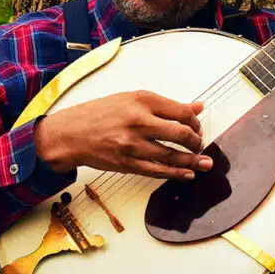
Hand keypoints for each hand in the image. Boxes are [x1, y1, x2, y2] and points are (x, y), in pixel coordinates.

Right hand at [34, 90, 209, 179]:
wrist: (70, 133)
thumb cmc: (99, 114)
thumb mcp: (132, 99)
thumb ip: (166, 105)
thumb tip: (197, 106)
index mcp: (142, 100)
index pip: (181, 111)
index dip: (195, 122)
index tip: (197, 127)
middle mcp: (138, 121)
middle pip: (180, 133)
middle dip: (196, 142)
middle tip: (200, 145)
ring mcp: (132, 144)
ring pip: (171, 155)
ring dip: (192, 161)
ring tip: (204, 163)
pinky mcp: (126, 163)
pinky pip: (157, 171)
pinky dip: (175, 173)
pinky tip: (186, 174)